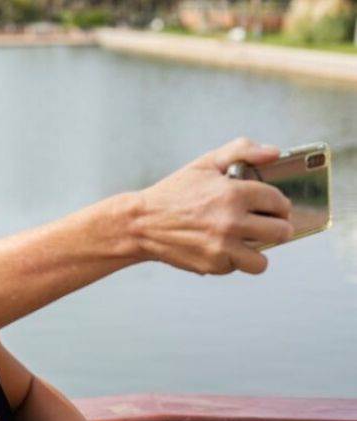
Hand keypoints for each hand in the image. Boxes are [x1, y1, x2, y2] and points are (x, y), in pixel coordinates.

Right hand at [132, 137, 292, 274]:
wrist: (140, 224)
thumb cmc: (174, 193)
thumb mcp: (205, 164)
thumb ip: (242, 151)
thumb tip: (273, 153)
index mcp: (234, 193)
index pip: (279, 202)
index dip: (278, 204)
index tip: (272, 207)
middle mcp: (231, 222)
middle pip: (281, 232)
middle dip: (278, 228)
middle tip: (266, 225)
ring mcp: (222, 247)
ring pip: (263, 260)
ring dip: (258, 251)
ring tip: (247, 242)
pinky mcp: (212, 266)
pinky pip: (238, 268)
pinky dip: (233, 260)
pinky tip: (220, 248)